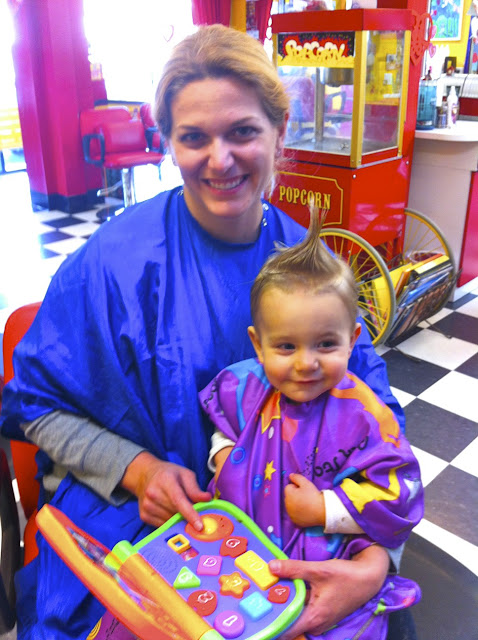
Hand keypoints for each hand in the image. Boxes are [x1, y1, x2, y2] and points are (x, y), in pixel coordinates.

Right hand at [121, 451, 210, 529]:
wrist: (145, 475)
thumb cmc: (169, 474)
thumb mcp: (185, 474)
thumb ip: (195, 488)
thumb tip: (207, 499)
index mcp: (165, 480)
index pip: (178, 500)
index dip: (190, 514)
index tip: (200, 526)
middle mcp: (153, 493)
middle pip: (175, 513)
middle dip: (188, 517)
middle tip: (197, 515)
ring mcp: (147, 506)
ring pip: (169, 522)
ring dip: (179, 520)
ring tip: (182, 511)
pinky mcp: (144, 515)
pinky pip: (162, 526)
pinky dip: (170, 523)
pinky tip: (171, 513)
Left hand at [268, 545, 388, 638]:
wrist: (368, 577)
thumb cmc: (346, 576)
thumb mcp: (318, 570)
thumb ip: (294, 569)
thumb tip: (271, 567)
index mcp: (314, 618)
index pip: (285, 629)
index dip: (270, 622)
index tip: (255, 613)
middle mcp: (315, 624)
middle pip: (288, 622)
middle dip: (274, 610)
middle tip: (257, 596)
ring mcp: (319, 620)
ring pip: (295, 616)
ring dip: (283, 605)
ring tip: (267, 591)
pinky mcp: (321, 613)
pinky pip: (302, 611)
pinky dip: (293, 601)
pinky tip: (283, 588)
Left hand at [284, 473, 324, 527]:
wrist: (323, 511)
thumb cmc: (314, 496)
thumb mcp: (306, 483)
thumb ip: (297, 477)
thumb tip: (290, 475)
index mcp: (288, 495)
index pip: (288, 487)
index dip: (296, 487)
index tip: (304, 490)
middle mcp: (287, 505)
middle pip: (289, 496)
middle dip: (295, 495)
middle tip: (306, 497)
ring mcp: (290, 514)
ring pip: (291, 505)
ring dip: (295, 504)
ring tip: (306, 504)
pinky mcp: (294, 521)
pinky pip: (293, 514)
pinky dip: (297, 512)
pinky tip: (305, 511)